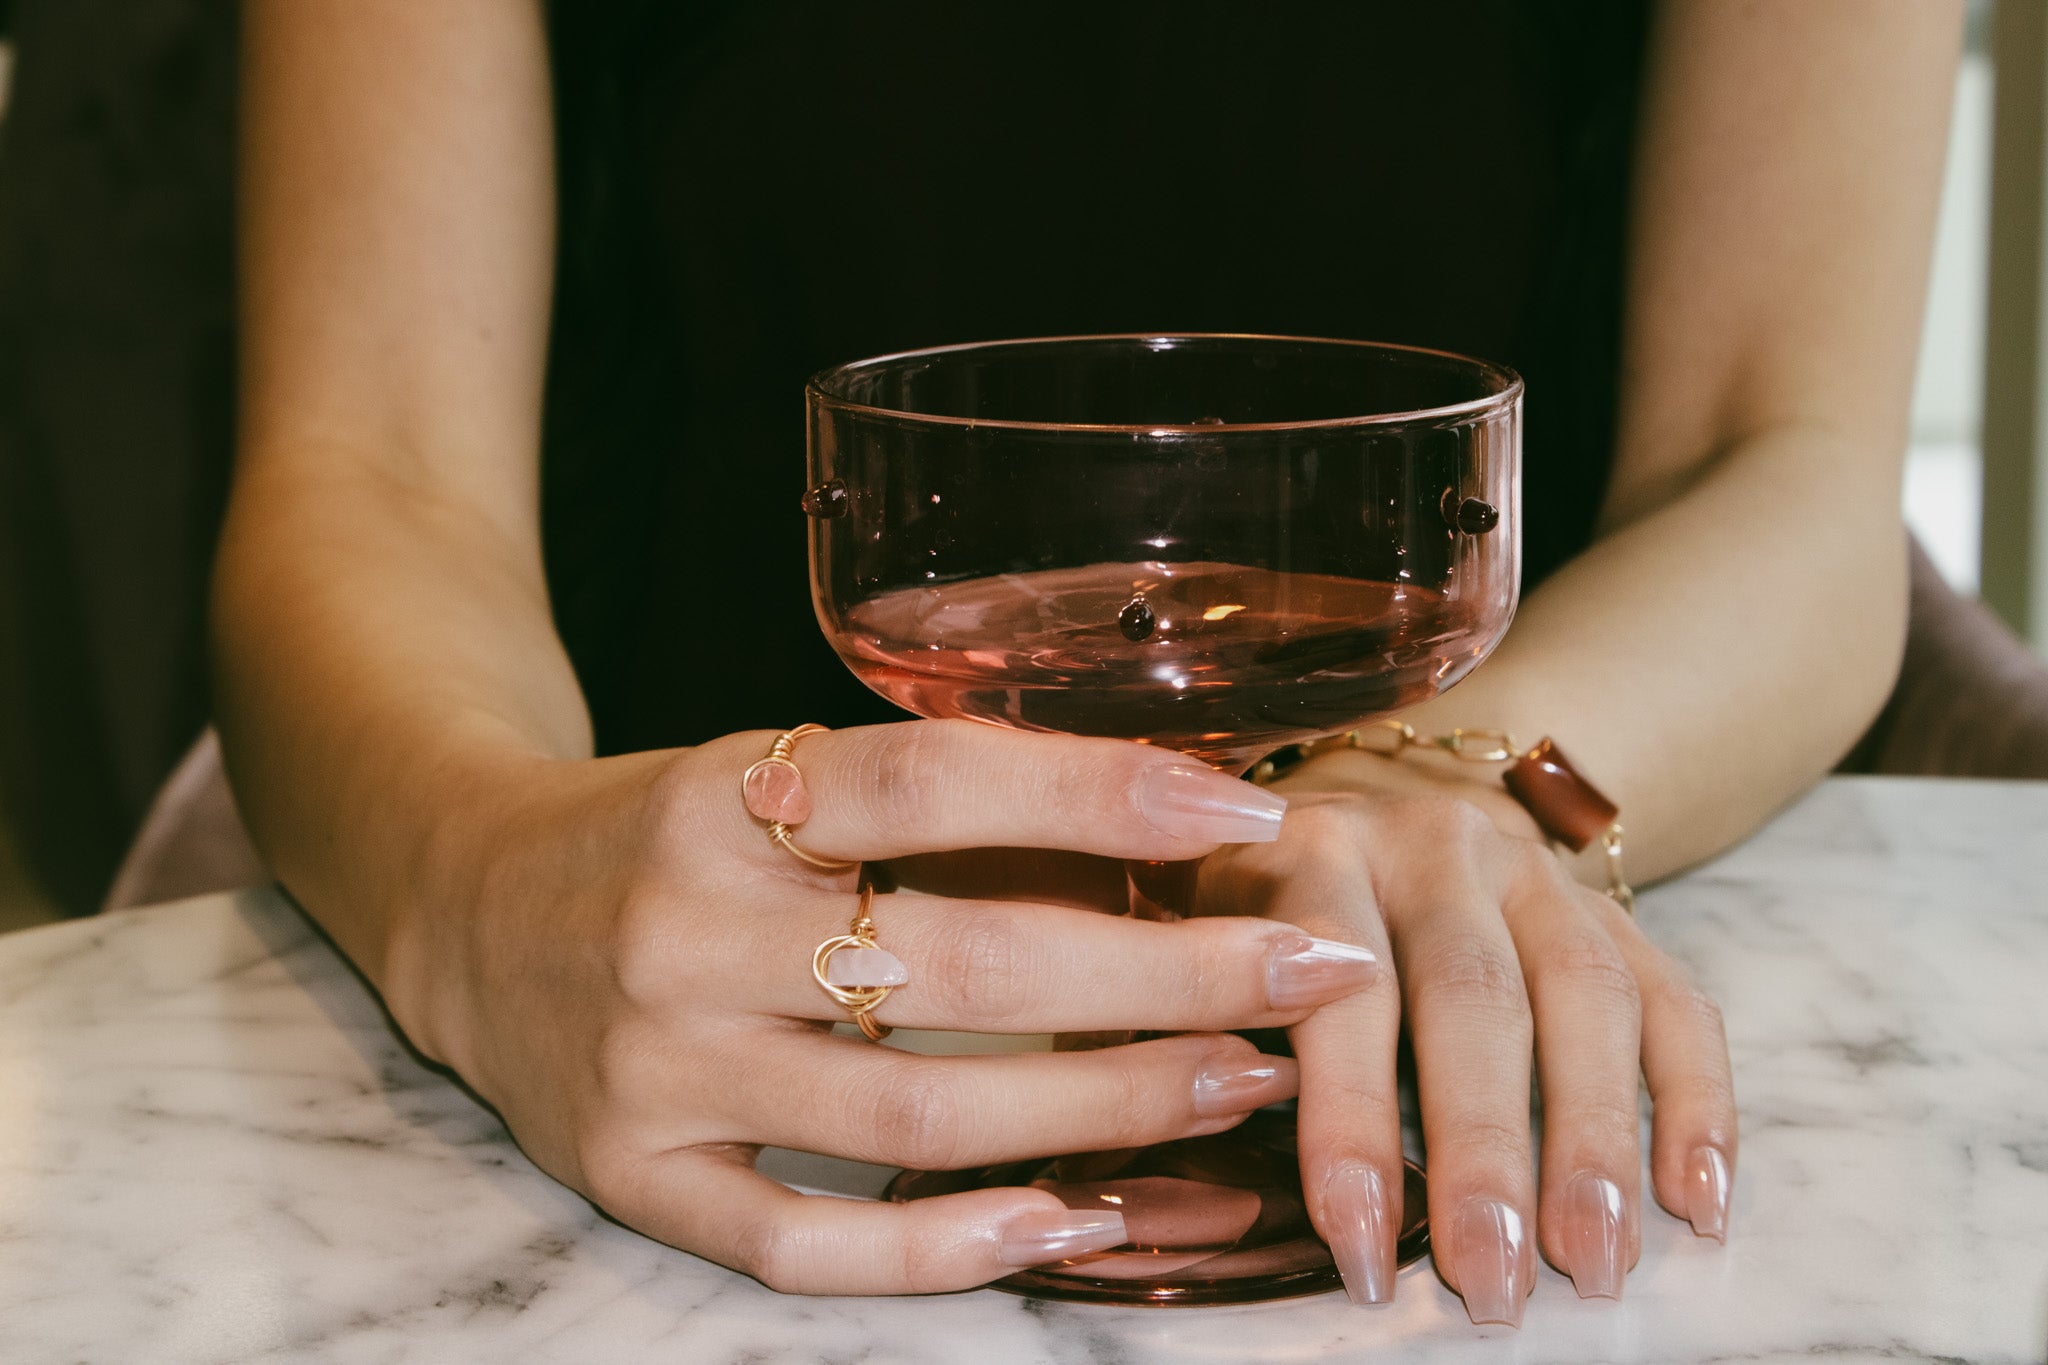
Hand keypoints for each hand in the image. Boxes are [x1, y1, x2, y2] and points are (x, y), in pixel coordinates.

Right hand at [382, 720, 1383, 1294]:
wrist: (468, 906)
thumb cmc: (672, 831)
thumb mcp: (778, 775)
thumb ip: (937, 811)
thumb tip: (1166, 834)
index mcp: (728, 796)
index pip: (936, 783)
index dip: (1103, 798)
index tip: (1250, 815)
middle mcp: (685, 930)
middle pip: (960, 968)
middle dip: (1165, 977)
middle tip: (1313, 970)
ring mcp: (657, 1070)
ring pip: (914, 1117)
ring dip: (1103, 1111)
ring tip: (1238, 1084)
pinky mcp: (636, 1180)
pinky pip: (807, 1245)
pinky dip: (950, 1247)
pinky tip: (1079, 1222)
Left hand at [1199, 754, 1736, 1321]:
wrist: (1354, 794)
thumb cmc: (1247, 908)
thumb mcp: (1192, 935)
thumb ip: (1200, 1025)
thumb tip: (1206, 1168)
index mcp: (1305, 849)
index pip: (1337, 987)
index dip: (1350, 1120)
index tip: (1357, 1243)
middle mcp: (1428, 844)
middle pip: (1473, 995)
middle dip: (1487, 1151)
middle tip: (1494, 1280)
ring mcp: (1530, 872)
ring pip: (1583, 995)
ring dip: (1596, 1138)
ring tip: (1595, 1261)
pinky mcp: (1606, 908)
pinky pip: (1672, 998)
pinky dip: (1695, 1103)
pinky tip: (1694, 1200)